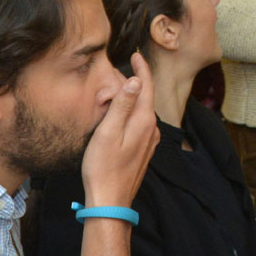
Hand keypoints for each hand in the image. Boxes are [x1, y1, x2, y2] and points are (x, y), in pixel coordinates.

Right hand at [81, 52, 160, 208]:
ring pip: (143, 110)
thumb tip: (135, 81)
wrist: (110, 200)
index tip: (136, 55)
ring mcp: (150, 140)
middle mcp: (152, 129)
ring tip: (116, 90)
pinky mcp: (144, 149)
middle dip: (135, 82)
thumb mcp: (108, 132)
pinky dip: (132, 112)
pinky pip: (140, 122)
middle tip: (117, 73)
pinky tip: (120, 115)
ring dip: (133, 98)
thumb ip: (122, 105)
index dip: (142, 69)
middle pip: (146, 97)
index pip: (147, 86)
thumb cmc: (103, 167)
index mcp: (145, 121)